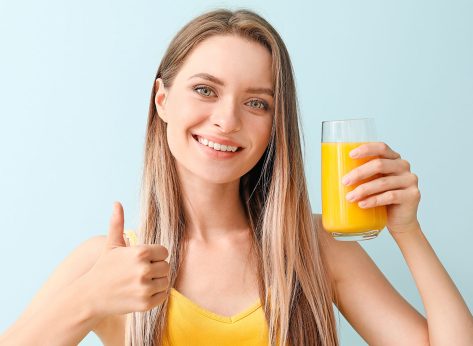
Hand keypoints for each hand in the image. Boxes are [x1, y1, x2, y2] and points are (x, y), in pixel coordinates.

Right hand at [85, 202, 169, 316]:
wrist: (90, 296)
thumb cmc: (103, 268)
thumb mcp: (111, 245)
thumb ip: (117, 224)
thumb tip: (117, 203)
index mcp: (140, 253)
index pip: (164, 252)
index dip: (155, 256)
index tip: (142, 260)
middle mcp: (144, 270)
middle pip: (166, 267)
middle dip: (156, 269)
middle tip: (141, 273)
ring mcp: (145, 288)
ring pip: (166, 282)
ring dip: (157, 282)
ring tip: (141, 282)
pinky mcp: (145, 304)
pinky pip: (163, 296)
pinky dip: (156, 295)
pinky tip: (141, 292)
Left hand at [341, 142, 420, 233]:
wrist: (399, 221)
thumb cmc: (381, 199)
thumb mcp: (371, 183)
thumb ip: (361, 175)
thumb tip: (331, 173)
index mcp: (393, 159)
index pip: (381, 147)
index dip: (366, 149)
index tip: (350, 155)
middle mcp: (403, 166)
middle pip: (380, 165)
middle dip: (359, 173)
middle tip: (344, 182)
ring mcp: (410, 180)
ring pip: (383, 182)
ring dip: (363, 190)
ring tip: (349, 197)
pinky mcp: (412, 196)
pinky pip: (390, 196)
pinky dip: (373, 200)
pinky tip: (362, 204)